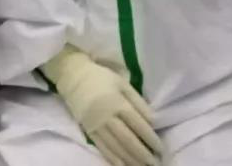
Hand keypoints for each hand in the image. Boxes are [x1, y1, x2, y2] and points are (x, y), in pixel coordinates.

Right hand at [43, 48, 160, 165]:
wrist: (71, 75)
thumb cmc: (100, 77)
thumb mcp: (121, 83)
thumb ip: (138, 101)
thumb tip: (152, 120)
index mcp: (118, 102)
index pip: (138, 125)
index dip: (151, 138)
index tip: (160, 149)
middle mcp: (107, 116)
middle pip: (128, 139)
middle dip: (143, 154)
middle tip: (154, 163)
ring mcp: (96, 124)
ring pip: (116, 147)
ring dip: (130, 159)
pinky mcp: (87, 129)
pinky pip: (102, 147)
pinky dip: (113, 158)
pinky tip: (122, 165)